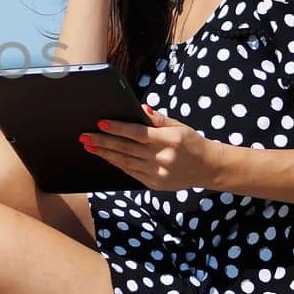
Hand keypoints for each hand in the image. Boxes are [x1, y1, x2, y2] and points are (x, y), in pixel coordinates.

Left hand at [79, 105, 225, 190]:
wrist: (209, 168)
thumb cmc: (192, 143)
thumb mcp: (179, 126)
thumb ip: (157, 119)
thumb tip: (138, 109)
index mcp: (170, 140)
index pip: (138, 133)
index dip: (118, 128)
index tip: (100, 123)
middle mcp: (163, 158)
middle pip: (127, 149)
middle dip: (103, 142)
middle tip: (84, 136)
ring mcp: (158, 173)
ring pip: (126, 162)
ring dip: (105, 154)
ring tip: (90, 146)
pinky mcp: (155, 184)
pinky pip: (131, 173)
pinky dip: (117, 164)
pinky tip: (106, 157)